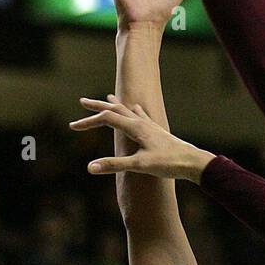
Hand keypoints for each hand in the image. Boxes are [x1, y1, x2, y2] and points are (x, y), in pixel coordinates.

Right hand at [69, 96, 214, 182]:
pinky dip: (132, 110)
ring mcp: (150, 125)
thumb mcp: (139, 166)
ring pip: (128, 110)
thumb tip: (89, 167)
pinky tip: (136, 109)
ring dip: (114, 104)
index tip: (72, 127)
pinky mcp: (157, 131)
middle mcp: (142, 122)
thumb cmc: (168, 164)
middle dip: (97, 106)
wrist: (192, 162)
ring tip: (106, 98)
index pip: (106, 118)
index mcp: (135, 127)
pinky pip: (141, 115)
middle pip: (115, 108)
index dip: (88, 122)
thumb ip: (114, 165)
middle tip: (82, 102)